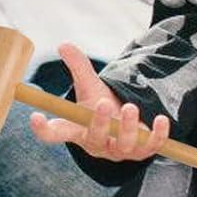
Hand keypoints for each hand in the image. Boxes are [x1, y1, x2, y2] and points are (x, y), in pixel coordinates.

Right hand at [28, 43, 168, 162]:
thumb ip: (78, 66)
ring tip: (129, 107)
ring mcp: (120, 151)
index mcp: (76, 129)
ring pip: (123, 145)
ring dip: (127, 127)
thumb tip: (64, 44)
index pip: (54, 134)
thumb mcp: (89, 85)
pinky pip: (150, 147)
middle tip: (102, 103)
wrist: (124, 121)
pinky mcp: (142, 152)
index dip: (43, 129)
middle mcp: (96, 144)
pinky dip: (157, 135)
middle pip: (94, 137)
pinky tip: (161, 119)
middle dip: (100, 122)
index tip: (36, 117)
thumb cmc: (101, 102)